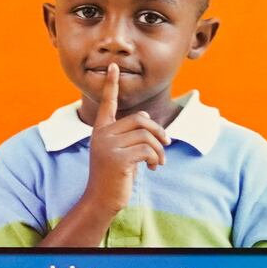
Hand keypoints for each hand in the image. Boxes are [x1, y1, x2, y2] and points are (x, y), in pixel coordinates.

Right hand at [80, 69, 169, 206]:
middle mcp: (102, 135)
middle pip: (140, 119)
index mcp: (101, 130)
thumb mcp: (119, 151)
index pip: (107, 103)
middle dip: (158, 131)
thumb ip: (129, 135)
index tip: (114, 67)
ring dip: (159, 150)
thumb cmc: (113, 176)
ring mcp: (108, 146)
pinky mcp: (118, 159)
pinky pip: (147, 150)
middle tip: (166, 144)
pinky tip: (153, 168)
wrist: (101, 200)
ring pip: (147, 136)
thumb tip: (149, 119)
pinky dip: (156, 159)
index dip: (111, 85)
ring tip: (158, 162)